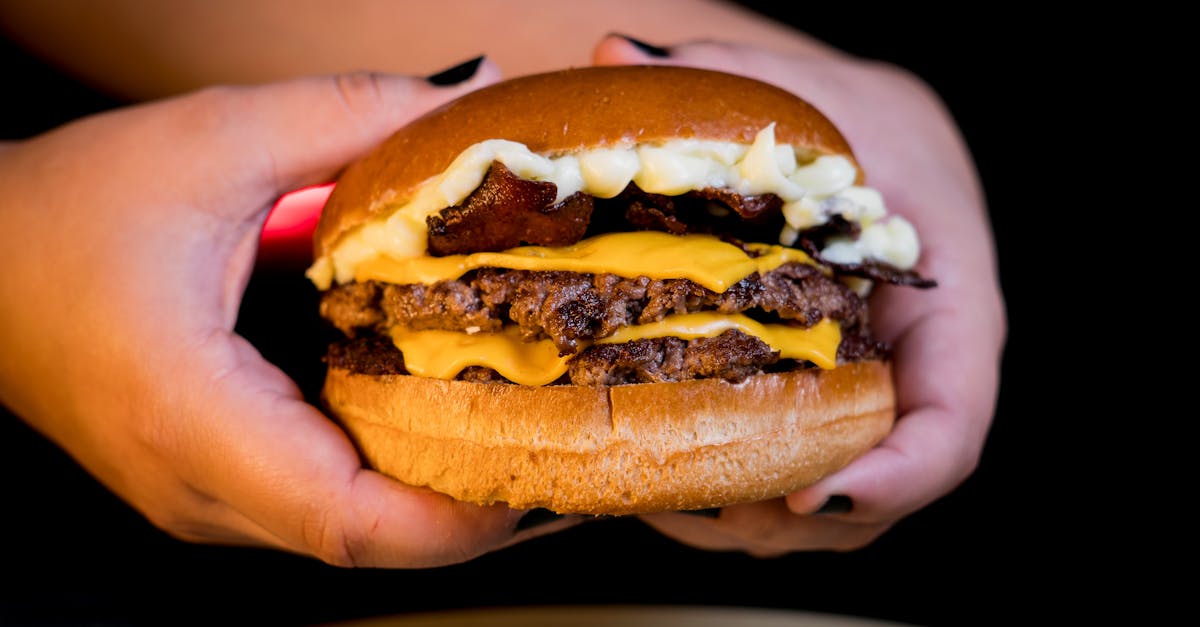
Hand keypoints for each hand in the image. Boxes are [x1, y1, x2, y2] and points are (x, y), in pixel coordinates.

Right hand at [0, 60, 575, 567]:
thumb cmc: (66, 210)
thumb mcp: (212, 141)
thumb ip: (348, 120)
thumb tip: (465, 111)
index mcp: (191, 418)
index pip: (352, 521)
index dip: (465, 514)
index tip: (546, 462)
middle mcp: (196, 487)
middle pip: (370, 536)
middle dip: (477, 496)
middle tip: (563, 426)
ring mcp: (201, 499)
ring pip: (351, 531)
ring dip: (440, 487)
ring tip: (520, 418)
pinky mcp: (210, 484)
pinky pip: (322, 503)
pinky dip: (392, 471)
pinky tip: (440, 414)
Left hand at [593, 35, 1005, 554]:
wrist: (882, 145)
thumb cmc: (862, 122)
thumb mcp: (810, 92)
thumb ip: (722, 77)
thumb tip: (614, 53)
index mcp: (948, 305)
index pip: (954, 419)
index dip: (895, 473)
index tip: (813, 489)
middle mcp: (921, 370)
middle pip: (889, 487)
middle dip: (796, 514)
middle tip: (699, 508)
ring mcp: (881, 398)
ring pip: (845, 505)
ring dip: (760, 520)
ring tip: (668, 504)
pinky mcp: (837, 409)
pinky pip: (807, 481)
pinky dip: (746, 501)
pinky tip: (669, 485)